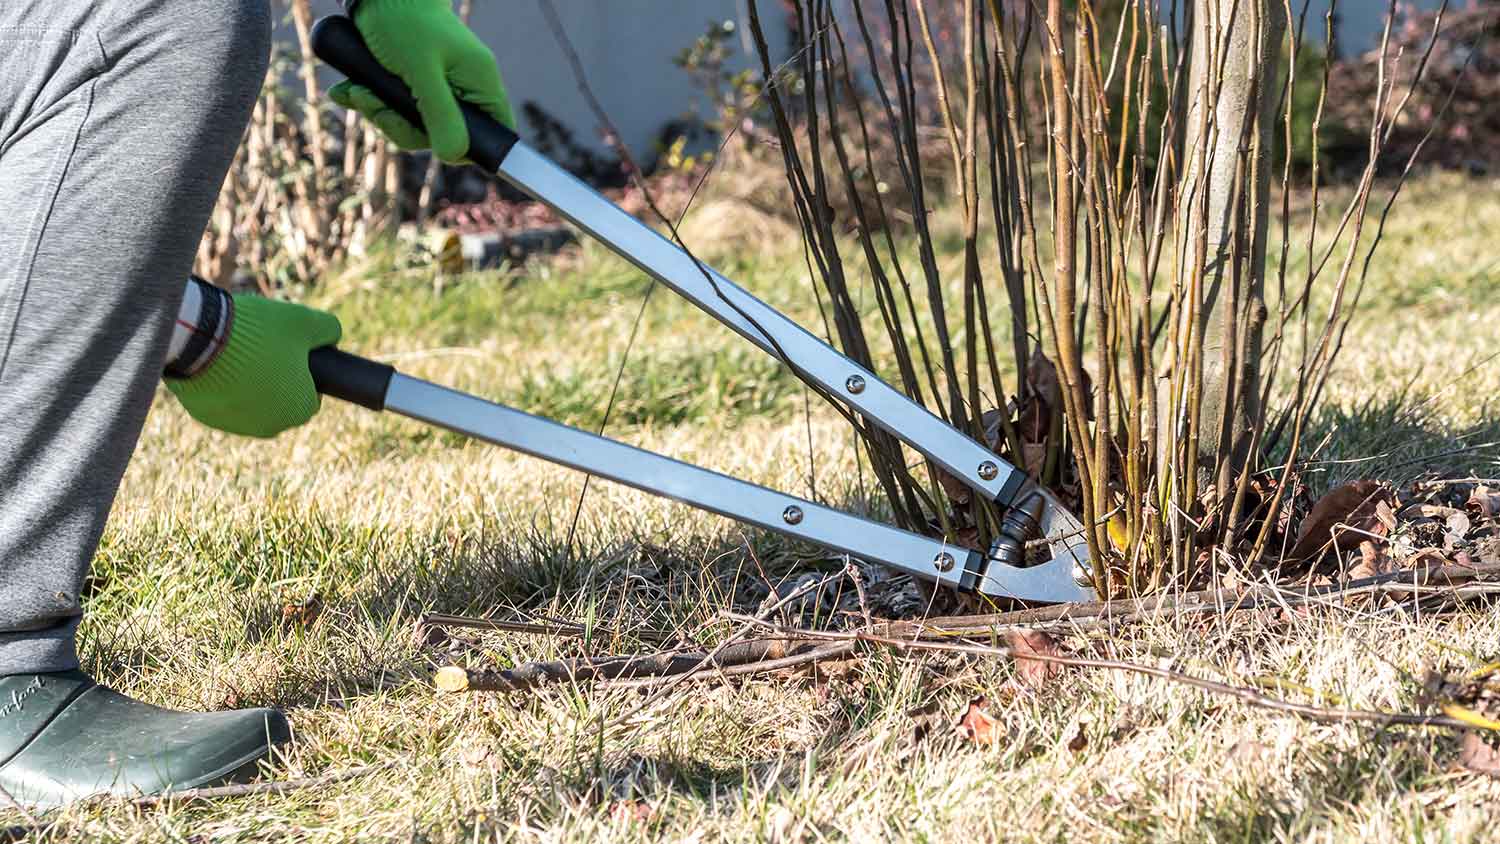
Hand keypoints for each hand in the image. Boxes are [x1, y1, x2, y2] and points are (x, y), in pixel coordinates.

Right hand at [166, 296, 341, 437]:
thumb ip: (328, 329)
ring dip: (249, 385)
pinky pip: (223, 402)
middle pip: (282, 401)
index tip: (291, 354)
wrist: (199, 341)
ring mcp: (236, 426)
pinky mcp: (208, 418)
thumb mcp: (304, 321)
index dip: (304, 373)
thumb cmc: (258, 333)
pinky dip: (223, 387)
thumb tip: (333, 336)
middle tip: (264, 350)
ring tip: (239, 354)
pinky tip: (218, 363)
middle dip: (276, 379)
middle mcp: (271, 427)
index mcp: (300, 409)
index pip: (312, 395)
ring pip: (252, 404)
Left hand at [329, 0, 512, 162]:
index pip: (494, 132)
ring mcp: (441, 87)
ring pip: (416, 125)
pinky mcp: (415, 83)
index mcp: (480, 82)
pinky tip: (350, 90)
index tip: (428, 140)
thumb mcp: (420, 70)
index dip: (465, 146)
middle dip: (400, 124)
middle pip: (444, 134)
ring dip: (379, 112)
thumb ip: (439, 114)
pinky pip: (398, 108)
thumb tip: (453, 155)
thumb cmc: (404, 20)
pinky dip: (372, 102)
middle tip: (371, 102)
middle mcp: (465, 87)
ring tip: (355, 90)